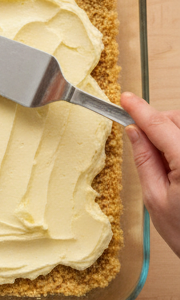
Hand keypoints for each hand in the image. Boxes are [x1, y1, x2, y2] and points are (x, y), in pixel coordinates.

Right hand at [121, 93, 179, 257]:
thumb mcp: (155, 199)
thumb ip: (145, 160)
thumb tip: (134, 132)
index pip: (158, 125)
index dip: (139, 110)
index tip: (125, 99)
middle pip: (177, 118)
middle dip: (159, 123)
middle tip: (145, 146)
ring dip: (173, 133)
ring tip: (165, 164)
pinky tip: (176, 164)